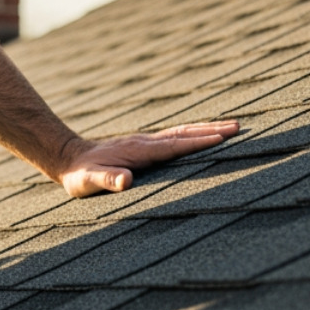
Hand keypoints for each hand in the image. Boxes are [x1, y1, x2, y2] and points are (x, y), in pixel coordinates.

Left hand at [57, 120, 239, 197]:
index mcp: (138, 151)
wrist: (68, 158)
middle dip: (212, 131)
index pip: (175, 146)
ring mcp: (145, 142)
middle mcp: (145, 143)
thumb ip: (107, 180)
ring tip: (231, 128)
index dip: (199, 142)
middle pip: (184, 134)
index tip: (222, 138)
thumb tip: (126, 181)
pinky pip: (175, 138)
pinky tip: (202, 136)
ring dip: (206, 130)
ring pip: (181, 133)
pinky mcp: (144, 146)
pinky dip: (193, 134)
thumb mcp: (89, 181)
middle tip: (240, 127)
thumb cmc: (80, 175)